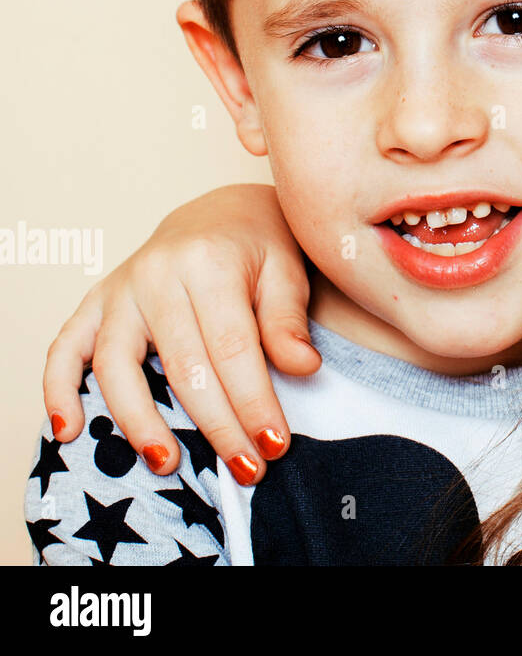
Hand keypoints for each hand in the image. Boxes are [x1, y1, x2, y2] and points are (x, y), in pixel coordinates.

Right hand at [42, 184, 318, 482]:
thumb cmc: (260, 246)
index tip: (274, 445)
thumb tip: (303, 368)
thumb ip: (288, 321)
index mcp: (209, 261)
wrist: (223, 212)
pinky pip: (65, 348)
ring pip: (118, 365)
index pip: (233, 348)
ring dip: (140, 421)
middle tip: (245, 468)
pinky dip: (58, 389)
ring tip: (168, 463)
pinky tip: (68, 430)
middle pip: (183, 364)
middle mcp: (157, 273)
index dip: (253, 402)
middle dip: (216, 424)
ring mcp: (120, 289)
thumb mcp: (287, 270)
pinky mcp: (95, 303)